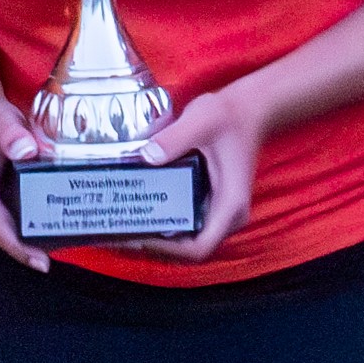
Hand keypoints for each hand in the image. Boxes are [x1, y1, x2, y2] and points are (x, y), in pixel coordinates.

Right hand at [0, 93, 53, 271]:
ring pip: (9, 238)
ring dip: (33, 244)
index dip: (18, 248)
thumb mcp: (0, 121)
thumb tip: (26, 151)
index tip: (40, 261)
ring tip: (65, 242)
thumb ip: (12, 134)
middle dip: (31, 251)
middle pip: (4, 240)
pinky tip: (55, 229)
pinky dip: (31, 232)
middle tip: (65, 249)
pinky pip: (12, 229)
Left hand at [131, 84, 263, 262]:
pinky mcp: (206, 204)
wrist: (248, 111)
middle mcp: (225, 217)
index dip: (167, 250)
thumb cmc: (230, 116)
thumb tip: (147, 157)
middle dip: (151, 246)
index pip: (199, 248)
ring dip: (152, 239)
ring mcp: (216, 213)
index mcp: (230, 206)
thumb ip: (176, 137)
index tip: (138, 236)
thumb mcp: (203, 119)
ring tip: (118, 227)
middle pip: (186, 251)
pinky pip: (182, 225)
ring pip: (183, 241)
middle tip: (115, 233)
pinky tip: (134, 213)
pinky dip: (159, 225)